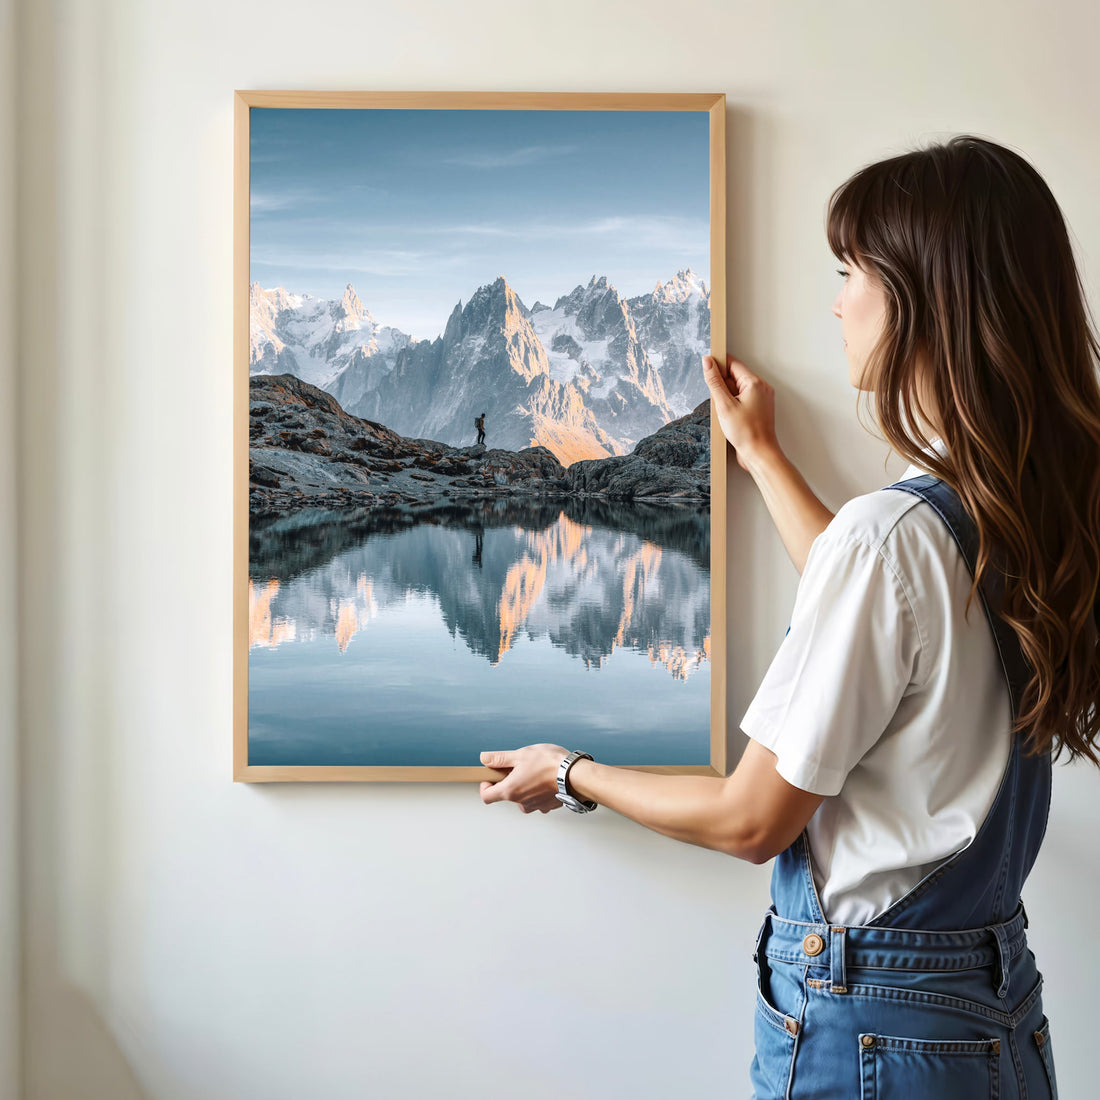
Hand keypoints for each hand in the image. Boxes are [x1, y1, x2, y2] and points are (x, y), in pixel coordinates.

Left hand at [479, 744, 567, 813]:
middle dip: (509, 781)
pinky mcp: (548, 806)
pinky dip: (538, 790)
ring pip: (523, 797)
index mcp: (510, 790)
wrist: (575, 775)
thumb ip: (499, 758)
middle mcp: (521, 802)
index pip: (486, 796)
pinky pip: (537, 799)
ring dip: (524, 786)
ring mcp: (535, 806)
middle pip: (506, 795)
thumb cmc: (549, 764)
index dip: (485, 786)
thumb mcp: (520, 755)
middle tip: (519, 766)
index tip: (491, 776)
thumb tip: (484, 758)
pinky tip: (546, 778)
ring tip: (535, 771)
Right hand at [702, 354, 780, 471]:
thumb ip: (714, 381)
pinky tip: (730, 417)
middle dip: (722, 386)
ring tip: (726, 413)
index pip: (733, 363)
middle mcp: (761, 388)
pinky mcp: (758, 408)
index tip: (707, 369)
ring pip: (737, 389)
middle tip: (719, 402)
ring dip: (727, 397)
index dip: (718, 365)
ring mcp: (761, 398)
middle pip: (735, 376)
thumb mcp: (724, 405)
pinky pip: (742, 399)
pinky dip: (732, 405)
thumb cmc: (746, 432)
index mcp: (755, 383)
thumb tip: (708, 362)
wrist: (759, 454)